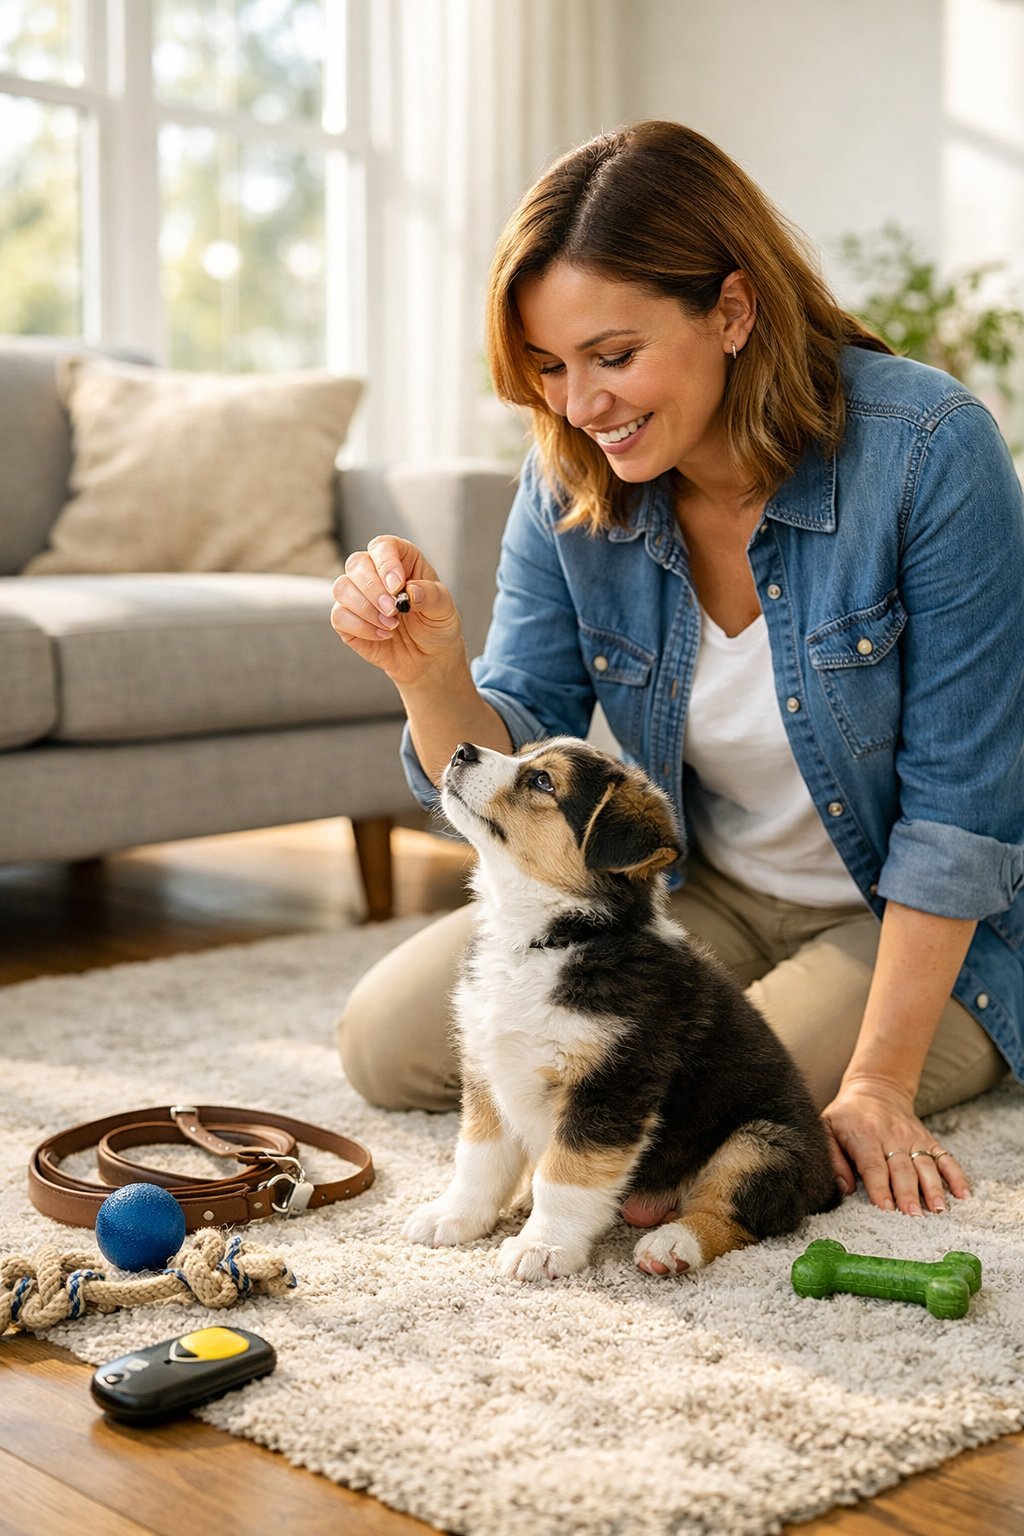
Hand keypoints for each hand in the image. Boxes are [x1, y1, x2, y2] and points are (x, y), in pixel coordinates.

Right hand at [330, 534, 464, 686]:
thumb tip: (410, 590)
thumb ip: (431, 596)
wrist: (428, 657)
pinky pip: (339, 616)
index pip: (383, 546)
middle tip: (393, 610)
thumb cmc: (436, 625)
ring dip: (366, 609)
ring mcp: (357, 595)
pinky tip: (383, 635)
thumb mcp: (444, 609)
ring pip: (342, 587)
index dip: (386, 562)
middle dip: (373, 589)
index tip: (397, 586)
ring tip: (392, 625)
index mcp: (401, 560)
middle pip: (357, 564)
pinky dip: (361, 627)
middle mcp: (375, 572)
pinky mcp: (346, 619)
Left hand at [821, 1074, 968, 1215]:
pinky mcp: (928, 1140)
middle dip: (909, 1193)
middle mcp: (892, 1137)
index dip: (880, 1188)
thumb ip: (833, 1158)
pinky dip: (956, 1176)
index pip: (873, 1166)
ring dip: (934, 1188)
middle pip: (902, 1169)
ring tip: (939, 1210)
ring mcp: (913, 1138)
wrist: (875, 1089)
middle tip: (914, 1216)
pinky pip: (945, 1158)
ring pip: (926, 1165)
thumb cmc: (847, 1115)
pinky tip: (963, 1194)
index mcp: (865, 1135)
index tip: (886, 1209)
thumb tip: (843, 1189)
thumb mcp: (828, 1128)